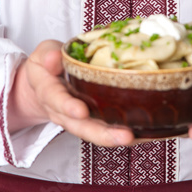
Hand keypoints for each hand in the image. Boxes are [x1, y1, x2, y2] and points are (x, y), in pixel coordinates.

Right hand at [8, 40, 135, 146]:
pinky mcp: (94, 121)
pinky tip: (148, 134)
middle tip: (124, 136)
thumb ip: (48, 55)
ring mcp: (80, 120)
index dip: (68, 106)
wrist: (45, 85)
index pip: (57, 100)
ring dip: (117, 137)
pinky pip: (109, 130)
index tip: (81, 111)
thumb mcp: (43, 54)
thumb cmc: (48, 66)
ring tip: (139, 137)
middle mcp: (64, 112)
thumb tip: (54, 58)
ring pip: (97, 133)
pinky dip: (130, 134)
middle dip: (103, 133)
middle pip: (81, 127)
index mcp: (49, 92)